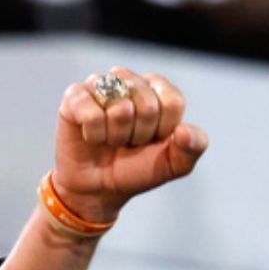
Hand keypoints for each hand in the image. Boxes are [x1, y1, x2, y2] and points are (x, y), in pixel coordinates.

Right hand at [52, 67, 207, 224]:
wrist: (100, 188)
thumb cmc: (137, 169)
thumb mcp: (174, 164)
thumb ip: (194, 146)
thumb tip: (184, 130)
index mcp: (157, 90)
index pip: (172, 101)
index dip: (164, 129)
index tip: (153, 140)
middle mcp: (129, 81)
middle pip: (148, 105)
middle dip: (140, 135)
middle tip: (129, 143)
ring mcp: (100, 85)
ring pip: (120, 108)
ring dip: (118, 136)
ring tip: (112, 140)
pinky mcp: (75, 96)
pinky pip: (91, 113)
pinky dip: (95, 135)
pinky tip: (92, 137)